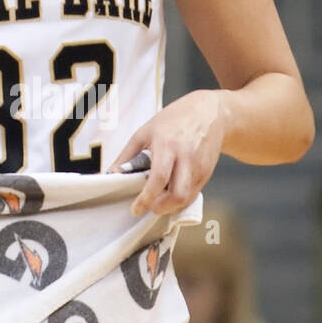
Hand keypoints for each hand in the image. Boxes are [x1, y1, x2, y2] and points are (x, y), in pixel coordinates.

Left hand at [104, 90, 227, 216]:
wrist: (210, 113)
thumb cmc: (173, 120)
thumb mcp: (145, 132)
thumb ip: (127, 156)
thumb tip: (111, 176)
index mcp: (168, 145)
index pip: (159, 178)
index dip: (146, 198)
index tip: (136, 209)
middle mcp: (186, 157)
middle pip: (178, 195)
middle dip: (162, 208)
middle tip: (150, 207)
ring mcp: (199, 167)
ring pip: (187, 198)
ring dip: (171, 205)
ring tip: (160, 199)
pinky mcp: (207, 173)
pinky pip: (194, 194)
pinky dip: (181, 198)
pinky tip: (171, 191)